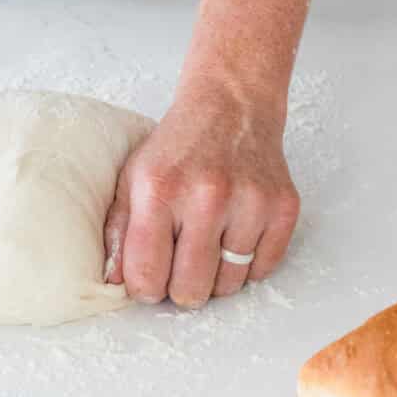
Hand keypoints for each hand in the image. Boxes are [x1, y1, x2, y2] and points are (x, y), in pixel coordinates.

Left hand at [102, 74, 299, 307]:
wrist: (231, 105)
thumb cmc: (179, 146)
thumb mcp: (133, 177)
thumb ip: (118, 230)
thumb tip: (114, 282)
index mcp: (160, 190)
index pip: (148, 276)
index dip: (145, 288)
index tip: (148, 280)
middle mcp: (207, 197)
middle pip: (191, 290)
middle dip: (180, 288)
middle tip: (179, 265)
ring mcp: (250, 203)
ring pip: (230, 286)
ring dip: (216, 277)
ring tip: (207, 244)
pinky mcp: (283, 207)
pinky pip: (263, 270)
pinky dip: (247, 265)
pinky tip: (234, 235)